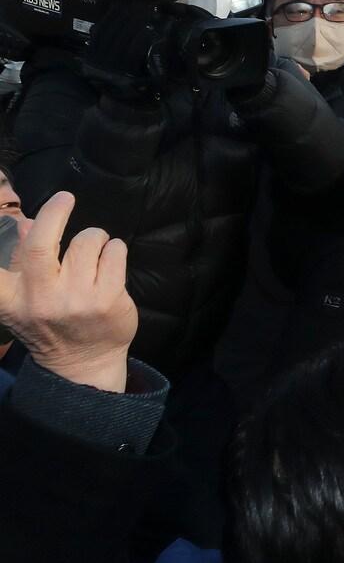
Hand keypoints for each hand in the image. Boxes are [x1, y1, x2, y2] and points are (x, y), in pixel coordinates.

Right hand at [0, 192, 133, 391]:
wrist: (84, 363)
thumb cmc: (53, 321)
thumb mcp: (27, 297)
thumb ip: (23, 260)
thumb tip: (27, 222)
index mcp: (12, 299)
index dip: (1, 246)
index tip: (13, 220)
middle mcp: (41, 299)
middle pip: (41, 245)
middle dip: (54, 213)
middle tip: (64, 199)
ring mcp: (76, 300)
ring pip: (87, 241)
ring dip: (94, 237)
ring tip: (94, 249)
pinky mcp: (108, 300)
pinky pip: (114, 253)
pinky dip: (114, 248)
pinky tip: (110, 259)